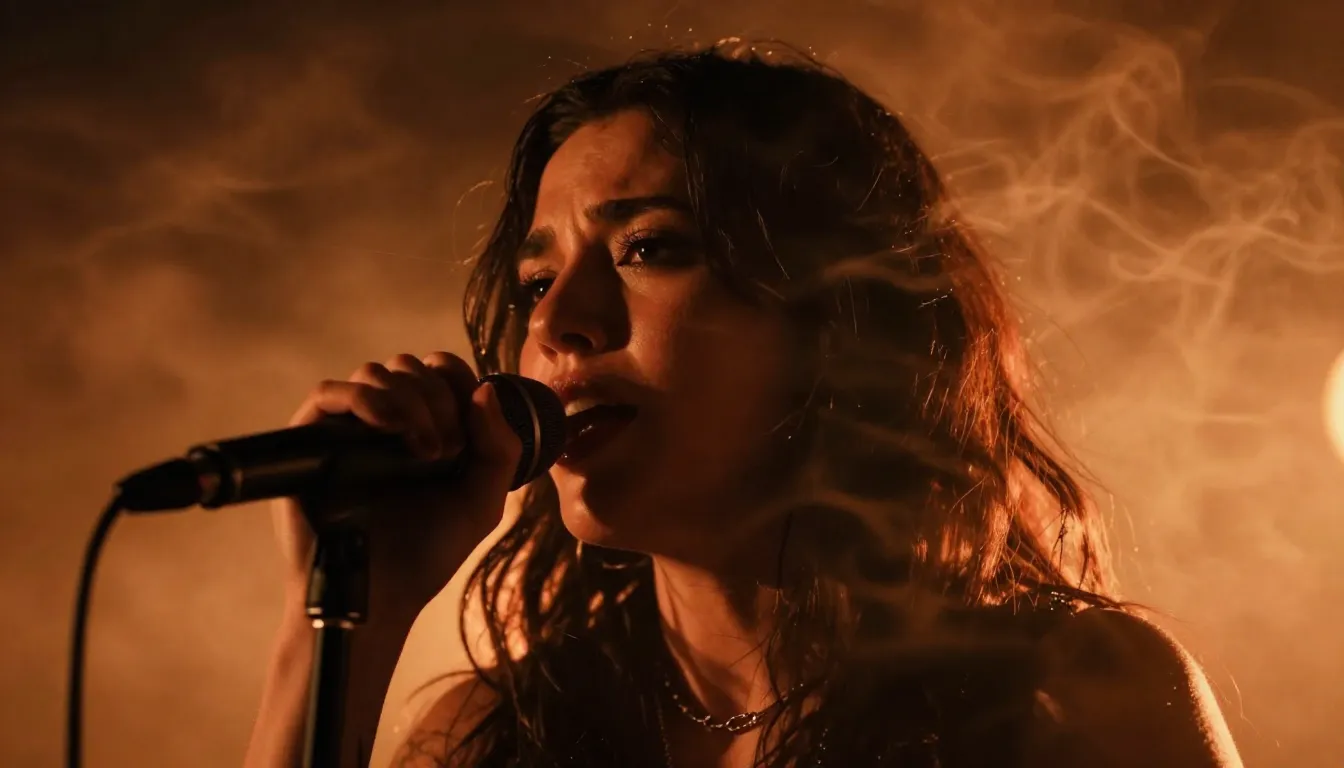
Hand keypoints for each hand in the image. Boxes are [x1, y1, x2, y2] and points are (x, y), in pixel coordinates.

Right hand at [270, 351, 520, 614]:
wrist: (382, 597)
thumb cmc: (428, 552)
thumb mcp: (482, 500)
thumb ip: (499, 448)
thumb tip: (485, 389)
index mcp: (424, 424)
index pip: (437, 369)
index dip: (457, 379)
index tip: (472, 420)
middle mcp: (384, 421)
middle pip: (408, 366)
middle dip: (437, 398)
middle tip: (449, 450)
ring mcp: (346, 429)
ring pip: (374, 373)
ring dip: (409, 401)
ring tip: (426, 451)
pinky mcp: (310, 442)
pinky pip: (329, 393)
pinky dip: (365, 399)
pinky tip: (391, 429)